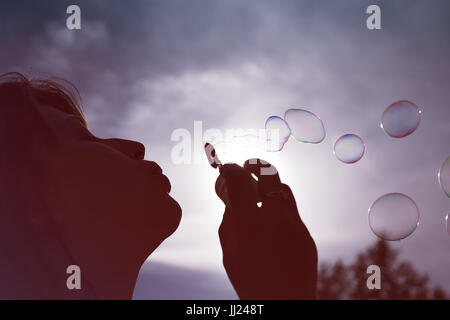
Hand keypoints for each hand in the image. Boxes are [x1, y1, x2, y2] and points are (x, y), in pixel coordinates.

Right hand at [216, 159, 317, 298]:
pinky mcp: (306, 235)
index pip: (241, 182)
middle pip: (270, 176)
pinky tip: (270, 223)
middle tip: (246, 167)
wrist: (285, 305)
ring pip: (284, 190)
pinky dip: (278, 208)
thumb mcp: (229, 254)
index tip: (226, 168)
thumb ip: (228, 223)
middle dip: (256, 166)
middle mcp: (277, 220)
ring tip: (257, 195)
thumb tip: (232, 201)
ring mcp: (296, 226)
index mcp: (251, 225)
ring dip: (269, 186)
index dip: (231, 170)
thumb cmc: (250, 282)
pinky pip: (291, 212)